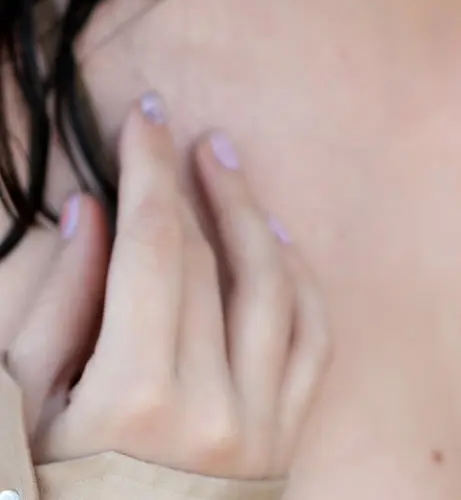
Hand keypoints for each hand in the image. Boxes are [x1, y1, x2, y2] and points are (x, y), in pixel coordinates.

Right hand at [3, 94, 330, 477]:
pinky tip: (276, 241)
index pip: (156, 246)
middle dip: (189, 184)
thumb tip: (93, 213)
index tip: (143, 119)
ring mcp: (261, 431)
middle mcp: (214, 409)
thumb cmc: (50, 497)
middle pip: (211, 261)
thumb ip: (60, 307)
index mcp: (137, 400)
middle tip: (173, 133)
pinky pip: (311, 343)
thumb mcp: (27, 412)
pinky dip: (299, 281)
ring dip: (251, 214)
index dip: (149, 170)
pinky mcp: (286, 446)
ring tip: (224, 164)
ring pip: (275, 288)